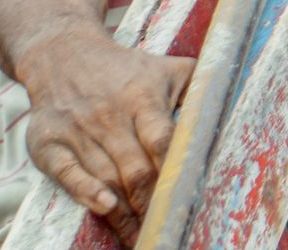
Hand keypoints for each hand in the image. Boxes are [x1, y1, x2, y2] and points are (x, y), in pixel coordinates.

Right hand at [18, 24, 192, 243]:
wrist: (63, 55)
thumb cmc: (125, 69)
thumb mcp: (166, 68)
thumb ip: (198, 88)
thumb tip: (238, 100)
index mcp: (142, 96)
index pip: (162, 138)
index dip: (174, 168)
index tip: (188, 195)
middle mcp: (110, 115)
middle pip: (135, 166)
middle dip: (152, 201)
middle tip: (167, 227)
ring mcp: (77, 130)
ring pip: (105, 177)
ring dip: (125, 212)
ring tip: (142, 237)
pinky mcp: (49, 143)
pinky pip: (67, 173)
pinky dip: (84, 192)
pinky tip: (105, 210)